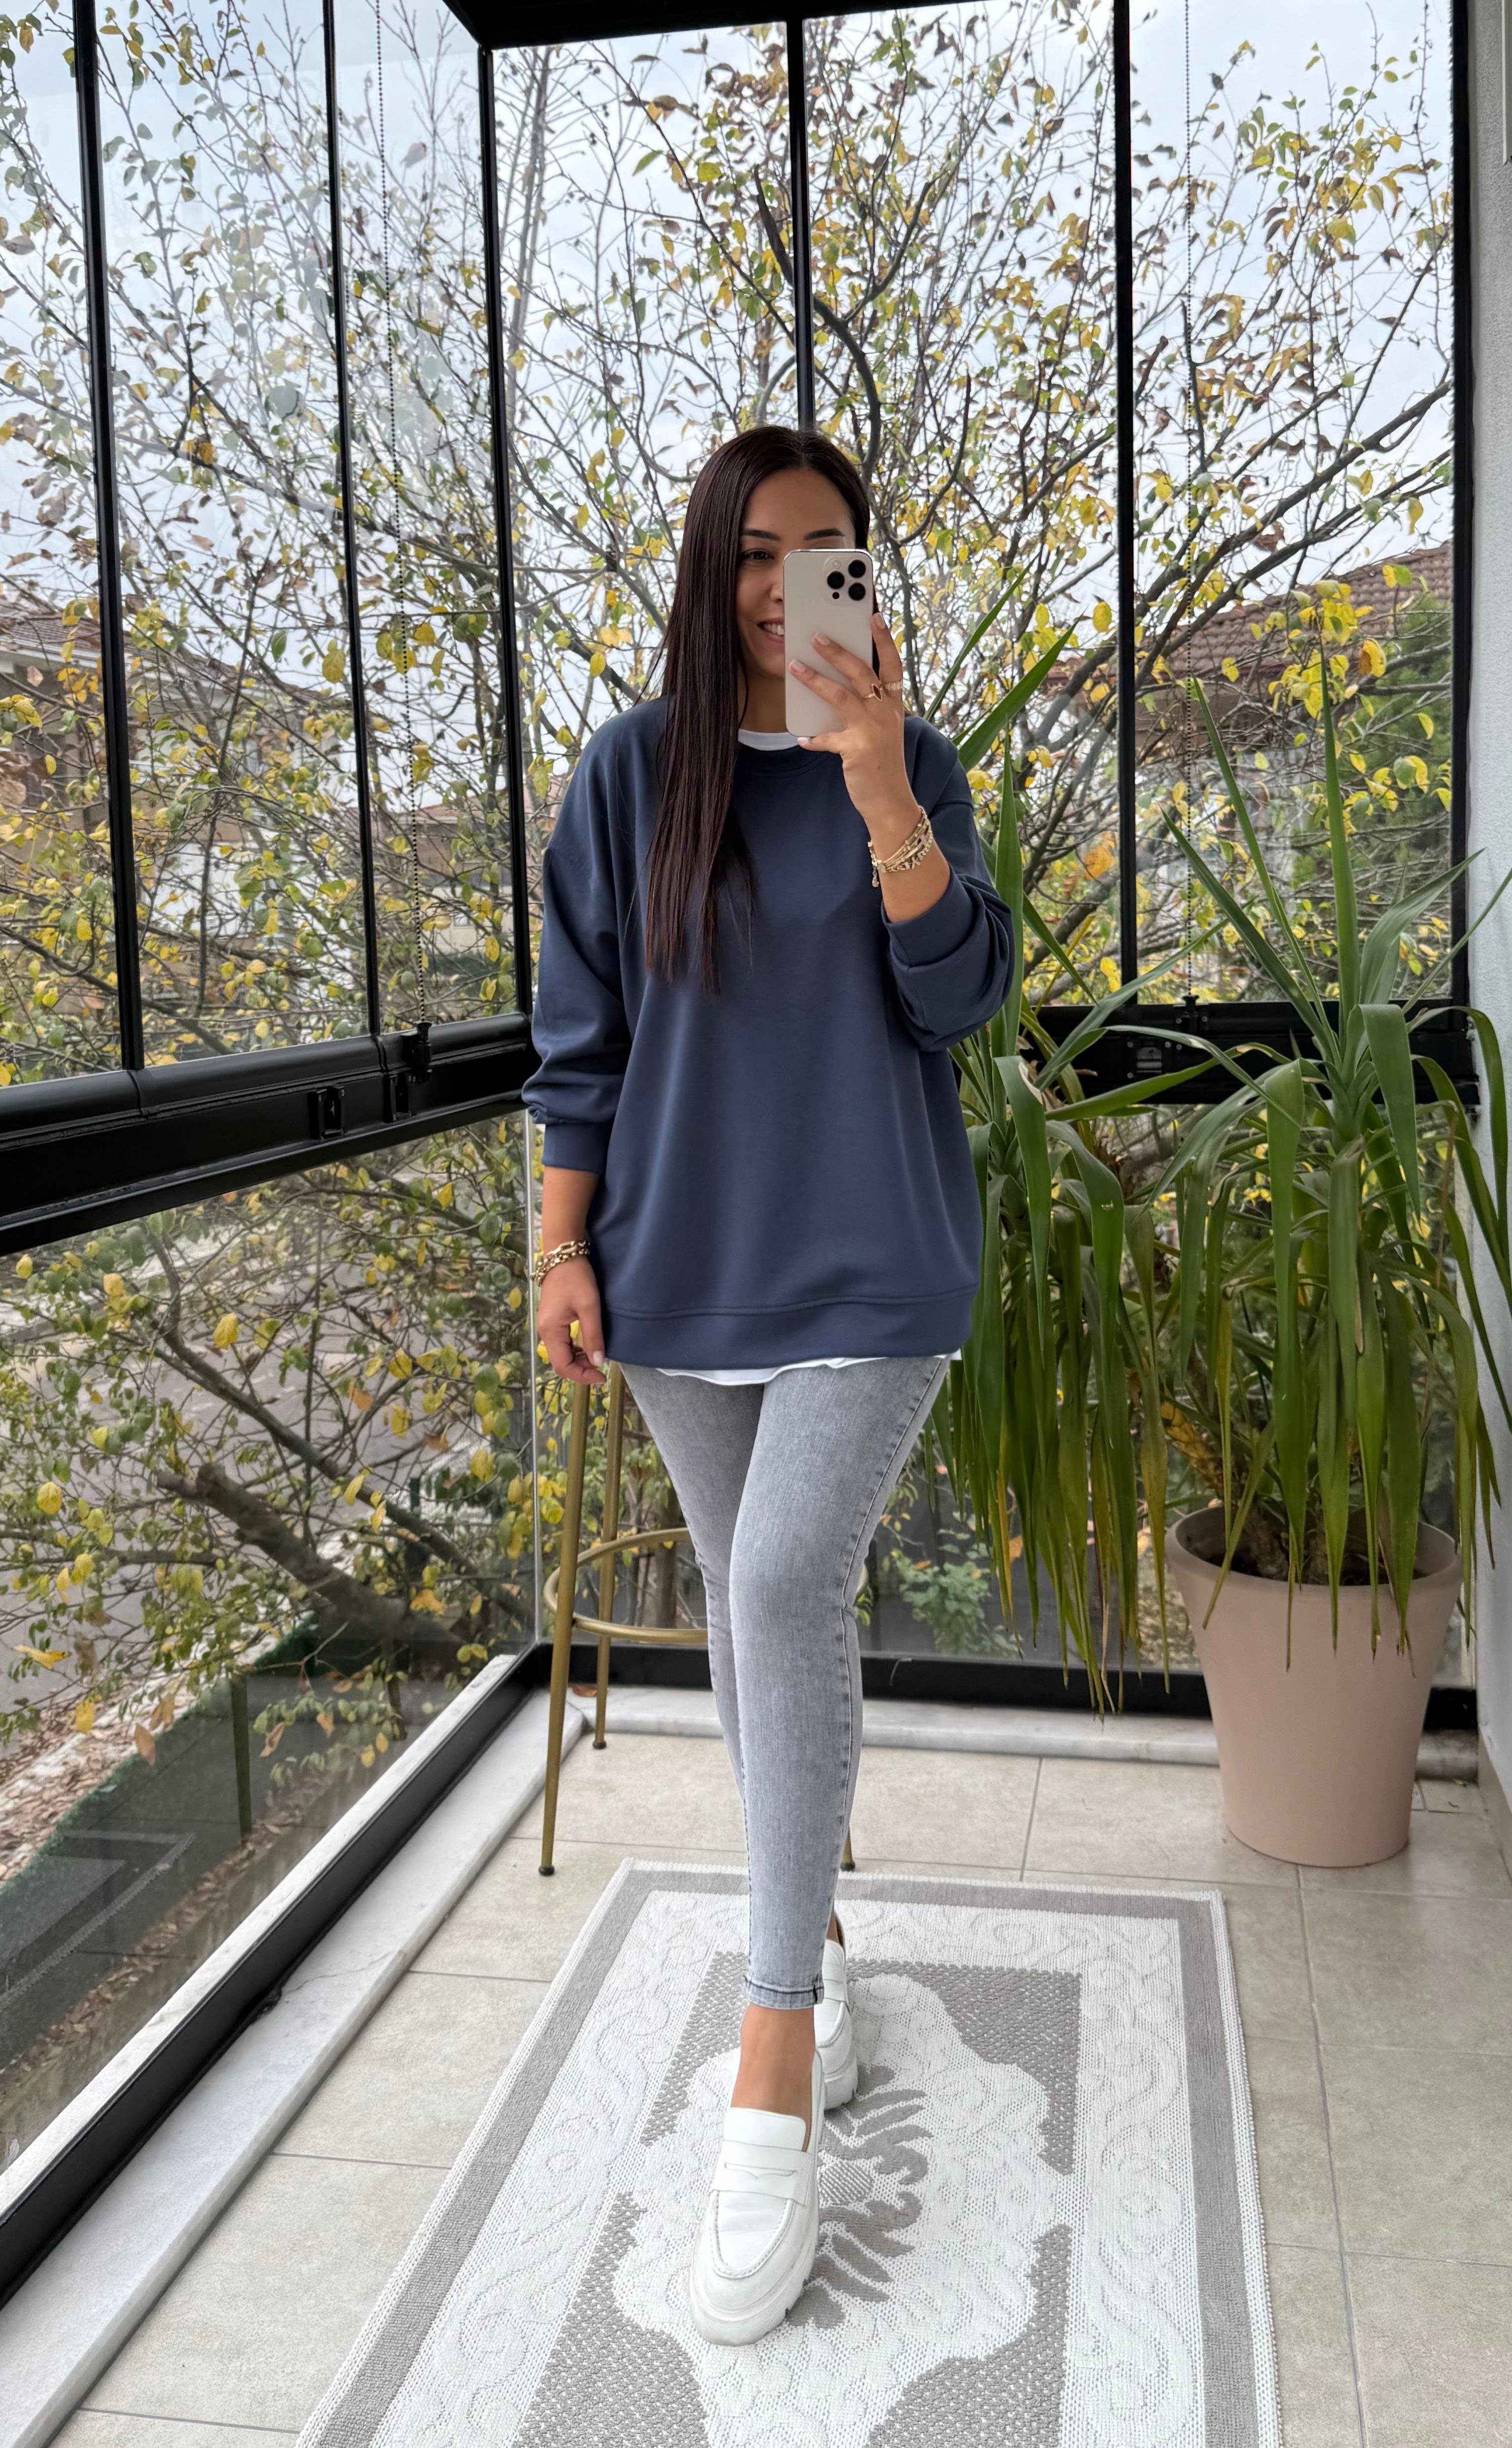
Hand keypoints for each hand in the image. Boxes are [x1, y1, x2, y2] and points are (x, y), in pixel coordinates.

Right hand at [538, 1256, 607, 1385]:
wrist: (564, 1255)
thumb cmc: (576, 1278)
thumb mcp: (589, 1306)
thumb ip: (593, 1335)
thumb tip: (598, 1362)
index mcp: (550, 1331)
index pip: (562, 1366)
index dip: (582, 1376)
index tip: (602, 1376)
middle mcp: (545, 1332)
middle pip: (561, 1362)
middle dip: (581, 1369)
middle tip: (603, 1368)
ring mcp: (548, 1326)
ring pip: (562, 1353)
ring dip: (580, 1360)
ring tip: (598, 1357)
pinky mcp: (554, 1320)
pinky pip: (563, 1343)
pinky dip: (577, 1349)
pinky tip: (590, 1346)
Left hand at [788, 612, 915, 836]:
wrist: (891, 802)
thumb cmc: (882, 764)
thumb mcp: (882, 731)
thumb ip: (866, 709)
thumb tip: (835, 688)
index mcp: (893, 705)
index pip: (892, 664)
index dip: (884, 639)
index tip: (873, 616)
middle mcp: (885, 713)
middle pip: (862, 672)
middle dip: (838, 651)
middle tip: (817, 634)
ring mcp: (871, 730)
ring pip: (840, 696)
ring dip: (814, 679)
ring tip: (795, 665)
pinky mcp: (855, 750)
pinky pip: (826, 738)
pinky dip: (813, 738)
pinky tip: (802, 739)